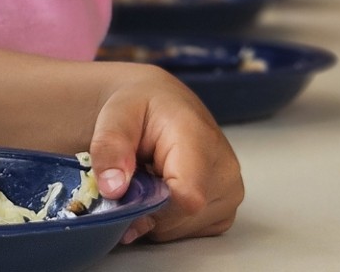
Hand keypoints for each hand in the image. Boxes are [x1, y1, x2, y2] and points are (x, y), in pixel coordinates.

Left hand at [87, 67, 241, 243]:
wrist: (165, 106)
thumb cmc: (142, 108)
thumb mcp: (116, 115)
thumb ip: (110, 148)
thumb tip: (114, 189)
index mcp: (201, 142)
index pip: (186, 198)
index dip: (148, 206)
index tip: (124, 191)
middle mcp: (225, 171)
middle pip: (176, 219)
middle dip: (143, 208)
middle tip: (132, 176)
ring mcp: (230, 194)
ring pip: (177, 230)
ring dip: (153, 214)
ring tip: (149, 179)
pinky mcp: (224, 211)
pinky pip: (186, 233)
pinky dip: (166, 220)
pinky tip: (162, 191)